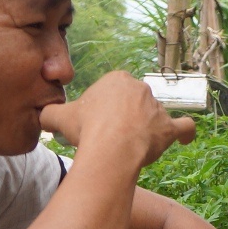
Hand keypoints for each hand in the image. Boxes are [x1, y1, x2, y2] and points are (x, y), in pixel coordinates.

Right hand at [41, 72, 194, 169]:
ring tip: (133, 146)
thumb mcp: (59, 117)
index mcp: (117, 80)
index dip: (104, 109)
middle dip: (124, 119)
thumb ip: (49, 113)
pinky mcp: (169, 128)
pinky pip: (184, 127)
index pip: (113, 93)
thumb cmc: (86, 129)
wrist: (109, 148)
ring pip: (154, 118)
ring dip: (146, 129)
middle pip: (134, 105)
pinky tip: (184, 137)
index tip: (97, 124)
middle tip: (111, 137)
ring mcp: (158, 108)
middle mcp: (141, 89)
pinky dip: (186, 132)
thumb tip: (41, 117)